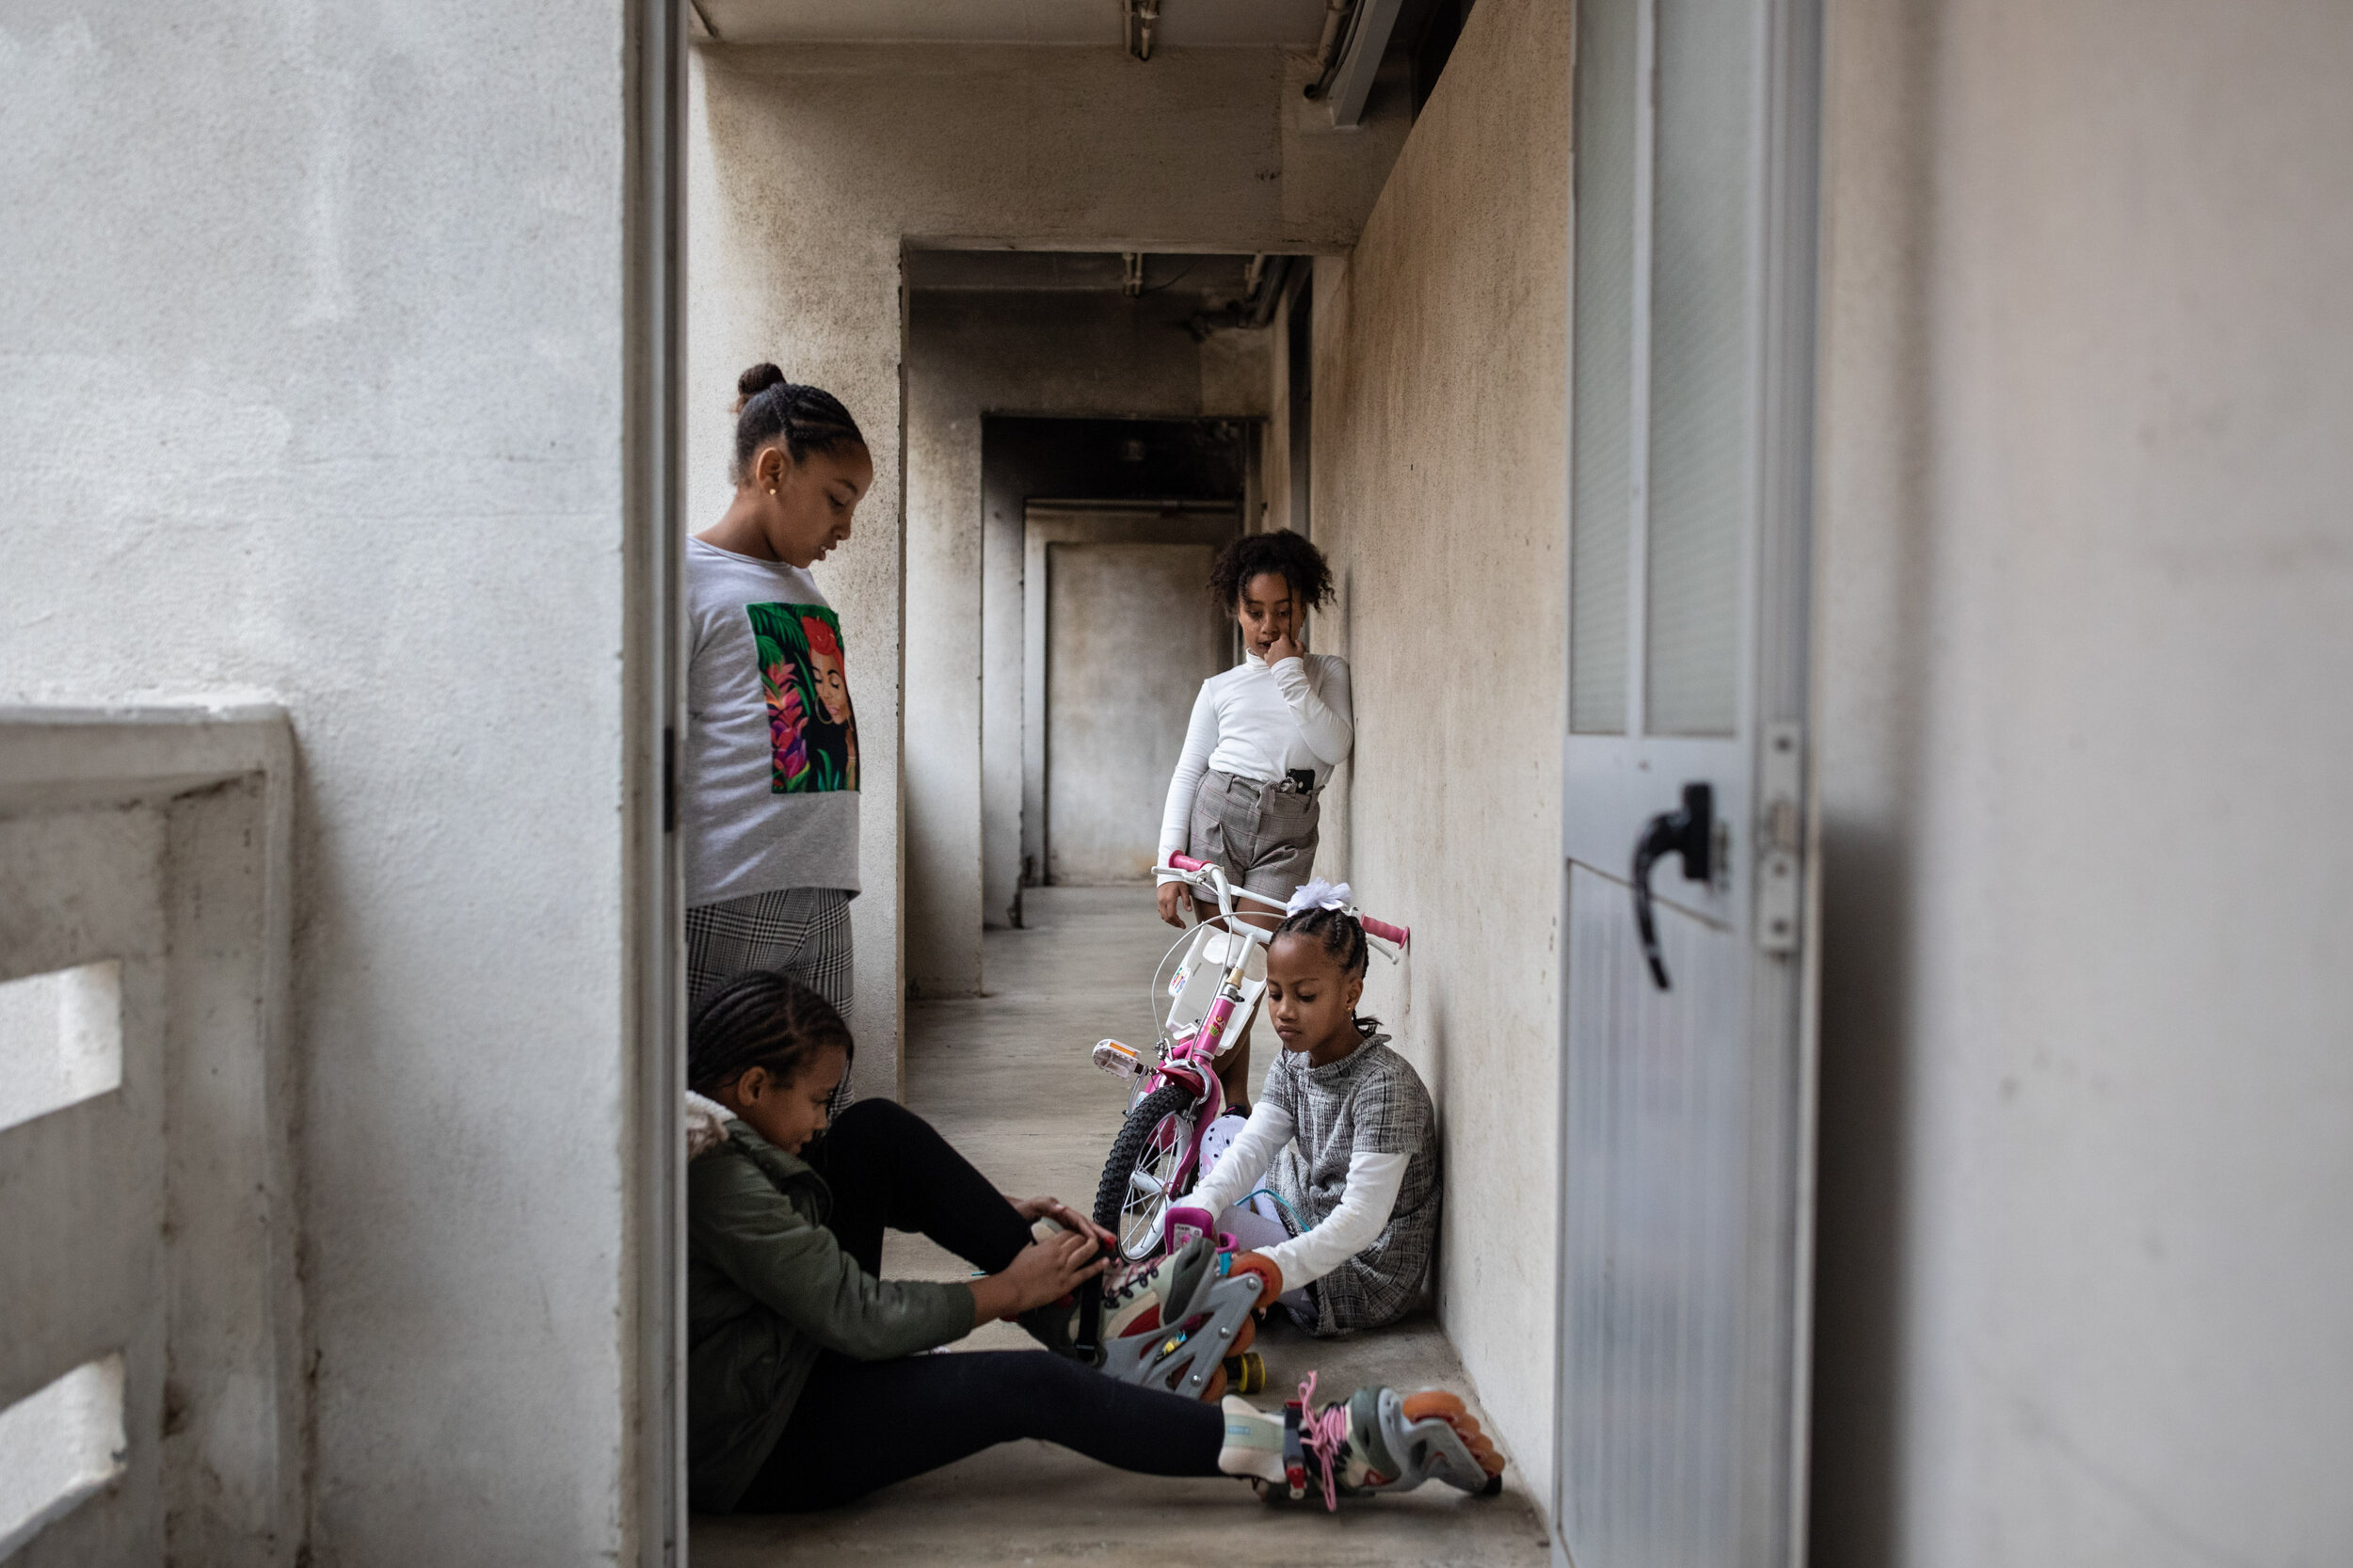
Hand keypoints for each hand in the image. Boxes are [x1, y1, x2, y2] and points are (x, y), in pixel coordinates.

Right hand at [986, 1230, 1108, 1318]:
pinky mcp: (1066, 1283)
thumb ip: (1039, 1244)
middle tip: (1090, 1239)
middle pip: (1079, 1240)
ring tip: (1100, 1245)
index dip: (1075, 1232)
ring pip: (1086, 1252)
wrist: (1012, 1288)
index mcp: (1049, 1245)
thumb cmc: (1016, 1271)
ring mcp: (1064, 1269)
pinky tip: (1105, 1262)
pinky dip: (1097, 1266)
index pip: (1068, 1233)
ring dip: (1094, 1247)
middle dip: (1086, 1238)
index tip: (1078, 1234)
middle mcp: (1059, 1254)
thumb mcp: (1028, 1250)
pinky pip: (1086, 1273)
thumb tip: (1043, 1242)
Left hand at [1009, 1195, 1114, 1249]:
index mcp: (1060, 1211)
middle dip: (1099, 1232)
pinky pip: (1076, 1236)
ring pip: (1083, 1231)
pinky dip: (1085, 1242)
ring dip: (1095, 1238)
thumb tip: (1062, 1207)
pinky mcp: (1061, 1229)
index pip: (1078, 1219)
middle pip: (1085, 1224)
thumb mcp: (1034, 1204)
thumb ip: (1046, 1204)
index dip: (1087, 1228)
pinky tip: (1091, 1249)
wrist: (1016, 1212)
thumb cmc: (1024, 1208)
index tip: (1094, 1238)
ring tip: (1108, 1245)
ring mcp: (1064, 1223)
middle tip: (1112, 1240)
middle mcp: (1065, 1216)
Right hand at [1156, 878, 1190, 928]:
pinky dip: (1166, 916)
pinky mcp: (1159, 900)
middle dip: (1174, 923)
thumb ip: (1186, 900)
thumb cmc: (1176, 879)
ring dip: (1170, 921)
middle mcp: (1163, 901)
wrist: (1167, 873)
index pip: (1172, 915)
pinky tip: (1171, 915)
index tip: (1183, 925)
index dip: (1178, 922)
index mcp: (1169, 899)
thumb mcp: (1184, 889)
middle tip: (1181, 925)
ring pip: (1163, 916)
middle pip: (1167, 918)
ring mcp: (1159, 901)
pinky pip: (1161, 911)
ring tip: (1177, 922)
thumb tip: (1189, 910)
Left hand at [1265, 625, 1303, 664]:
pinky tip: (1276, 660)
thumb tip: (1295, 640)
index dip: (1286, 639)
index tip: (1289, 644)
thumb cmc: (1295, 661)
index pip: (1283, 636)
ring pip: (1272, 649)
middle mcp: (1275, 644)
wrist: (1287, 672)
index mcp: (1283, 641)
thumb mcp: (1301, 651)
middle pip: (1278, 642)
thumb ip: (1299, 643)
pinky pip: (1268, 655)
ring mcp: (1270, 651)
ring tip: (1281, 658)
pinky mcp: (1266, 658)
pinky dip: (1271, 657)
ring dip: (1276, 651)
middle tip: (1286, 653)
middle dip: (1281, 646)